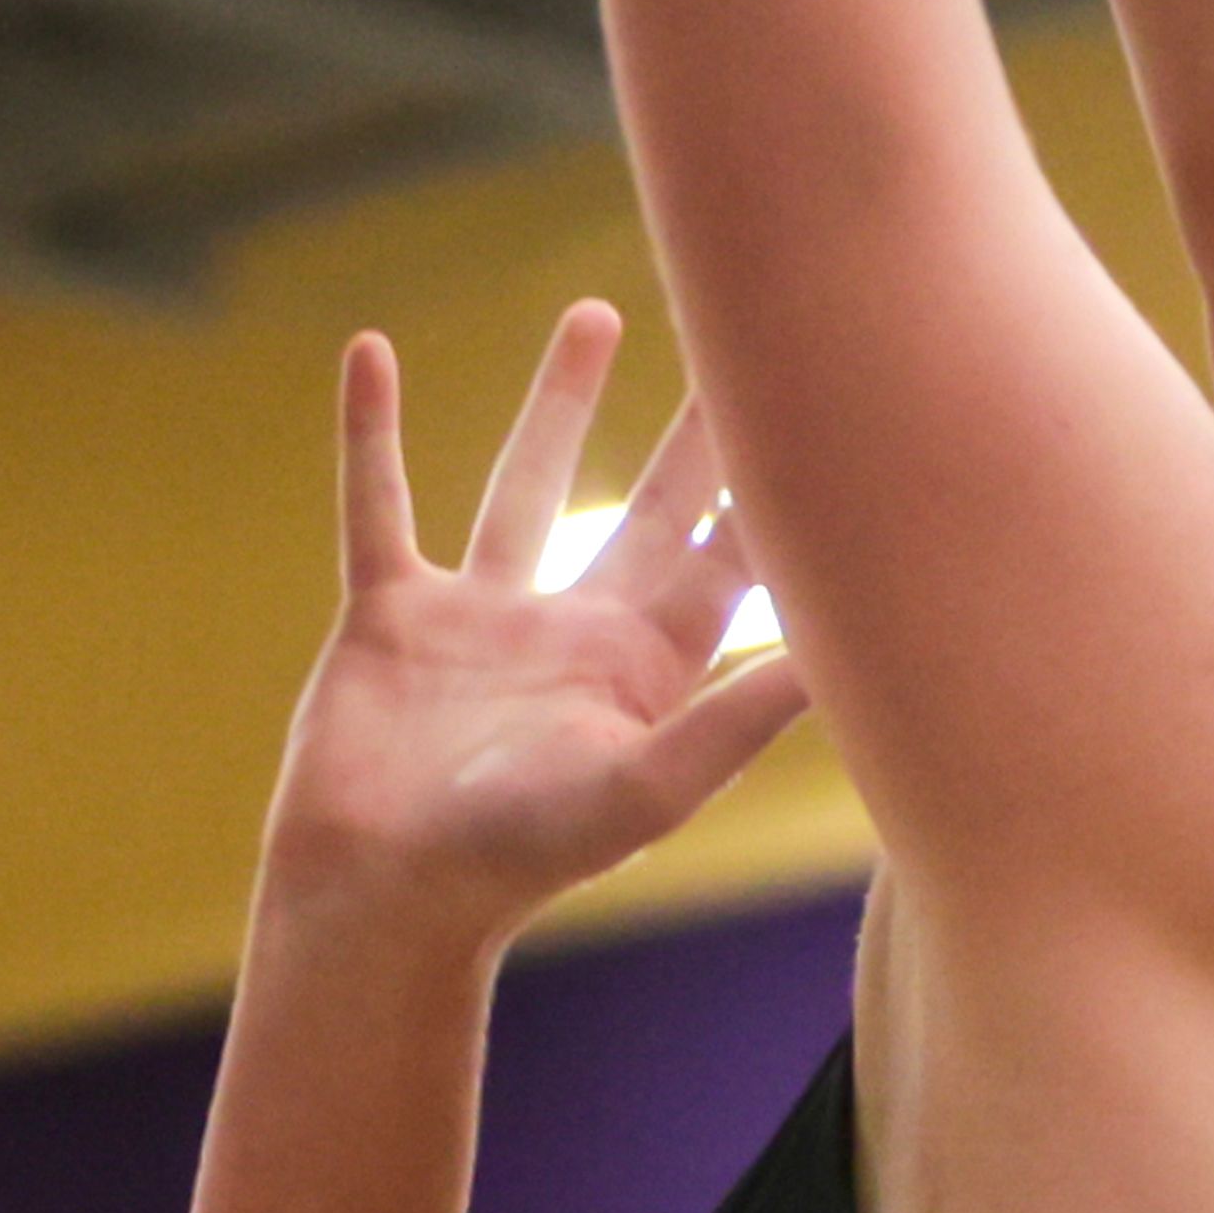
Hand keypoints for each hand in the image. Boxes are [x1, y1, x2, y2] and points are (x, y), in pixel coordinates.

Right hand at [261, 305, 806, 942]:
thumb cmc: (516, 861)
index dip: (778, 487)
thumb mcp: (644, 787)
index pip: (731, 557)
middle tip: (749, 327)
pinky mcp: (391, 615)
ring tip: (600, 312)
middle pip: (652, 505)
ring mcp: (480, 619)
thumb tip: (844, 655)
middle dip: (699, 428)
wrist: (379, 900)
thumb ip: (737, 719)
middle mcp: (572, 631)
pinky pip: (380, 502)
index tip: (833, 399)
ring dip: (561, 400)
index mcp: (643, 670)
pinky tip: (370, 353)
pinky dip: (372, 430)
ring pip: (528, 481)